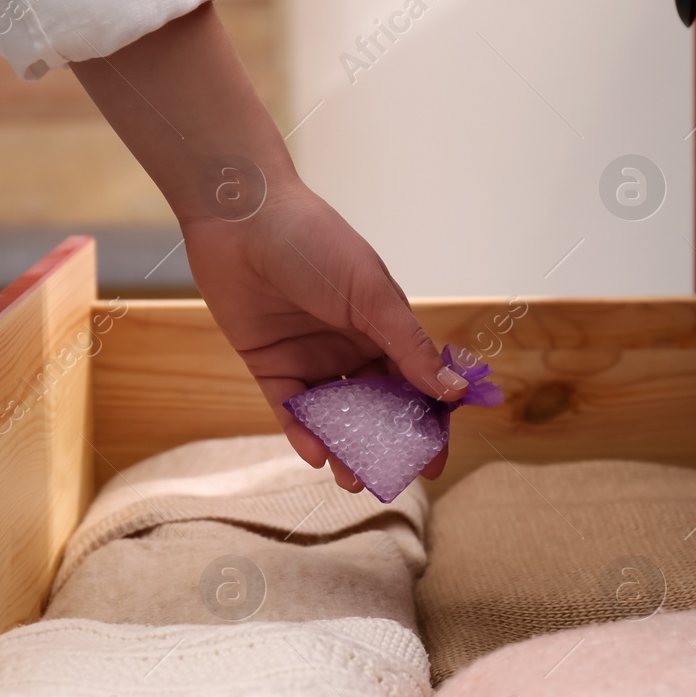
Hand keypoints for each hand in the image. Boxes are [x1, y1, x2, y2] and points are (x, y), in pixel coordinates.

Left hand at [69, 4, 464, 490]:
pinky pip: (290, 408)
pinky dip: (302, 433)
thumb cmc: (314, 242)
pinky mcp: (269, 363)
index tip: (433, 460)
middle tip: (390, 479)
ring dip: (344, 447)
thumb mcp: (371, 295)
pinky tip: (314, 455)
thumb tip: (454, 390)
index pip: (413, 383)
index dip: (425, 422)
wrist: (241, 217)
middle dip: (384, 445)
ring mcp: (310, 355)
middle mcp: (349, 344)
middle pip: (375, 406)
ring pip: (333, 414)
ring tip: (352, 479)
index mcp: (383, 325)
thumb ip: (409, 347)